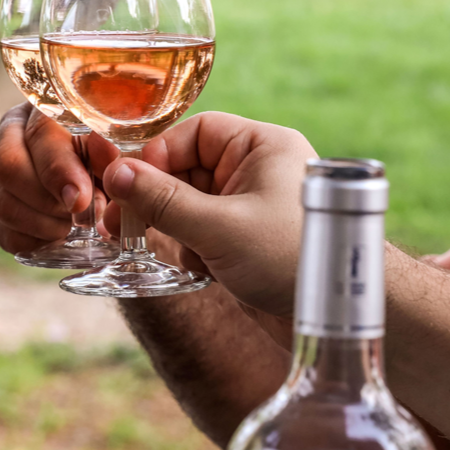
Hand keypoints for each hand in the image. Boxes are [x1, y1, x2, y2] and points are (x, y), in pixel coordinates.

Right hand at [0, 103, 107, 252]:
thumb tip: (108, 155)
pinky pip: (7, 234)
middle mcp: (11, 138)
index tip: (81, 199)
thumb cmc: (115, 163)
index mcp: (43, 111)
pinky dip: (38, 242)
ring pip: (4, 204)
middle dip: (48, 200)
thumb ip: (114, 152)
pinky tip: (61, 236)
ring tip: (75, 225)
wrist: (108, 188)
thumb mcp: (120, 152)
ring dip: (46, 224)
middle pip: (8, 166)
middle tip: (82, 216)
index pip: (39, 133)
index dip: (59, 169)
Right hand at [99, 111, 316, 316]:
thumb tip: (115, 173)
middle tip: (121, 223)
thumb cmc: (292, 259)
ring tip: (186, 255)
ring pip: (188, 206)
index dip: (157, 156)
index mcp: (262, 147)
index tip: (125, 184)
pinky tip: (207, 271)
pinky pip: (201, 233)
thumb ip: (162, 201)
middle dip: (159, 199)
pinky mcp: (246, 241)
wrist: (333, 316)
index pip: (194, 133)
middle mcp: (256, 171)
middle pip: (186, 170)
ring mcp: (251, 207)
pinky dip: (194, 251)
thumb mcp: (219, 227)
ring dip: (176, 230)